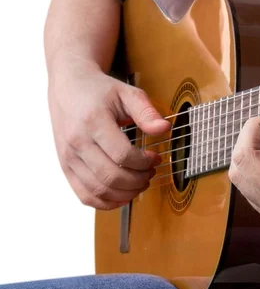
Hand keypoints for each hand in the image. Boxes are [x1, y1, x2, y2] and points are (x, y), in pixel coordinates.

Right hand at [48, 60, 170, 209]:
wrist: (69, 87)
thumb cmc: (100, 91)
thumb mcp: (127, 93)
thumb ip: (146, 112)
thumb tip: (164, 129)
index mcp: (93, 122)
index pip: (122, 155)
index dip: (144, 162)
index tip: (156, 157)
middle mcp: (77, 142)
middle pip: (111, 176)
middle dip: (138, 180)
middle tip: (151, 172)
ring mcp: (68, 157)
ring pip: (98, 190)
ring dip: (126, 193)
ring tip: (141, 182)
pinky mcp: (66, 167)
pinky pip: (84, 196)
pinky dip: (106, 202)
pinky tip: (123, 195)